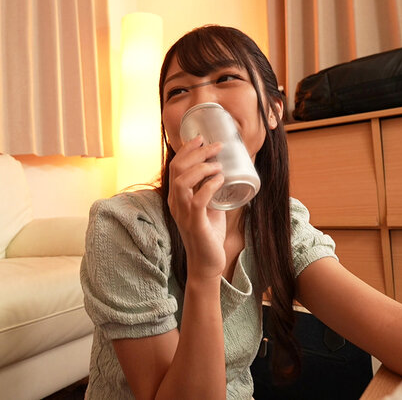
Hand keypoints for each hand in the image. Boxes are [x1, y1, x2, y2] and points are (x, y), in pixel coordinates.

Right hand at [167, 135, 226, 279]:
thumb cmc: (209, 235)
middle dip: (196, 152)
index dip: (186, 149)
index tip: (201, 138)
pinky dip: (209, 186)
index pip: (175, 166)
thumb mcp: (209, 207)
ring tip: (218, 164)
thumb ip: (211, 192)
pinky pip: (197, 200)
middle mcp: (175, 203)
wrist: (207, 263)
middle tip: (215, 145)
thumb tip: (226, 172)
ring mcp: (183, 213)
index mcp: (176, 197)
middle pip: (177, 169)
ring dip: (202, 168)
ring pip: (183, 181)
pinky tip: (220, 180)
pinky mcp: (194, 223)